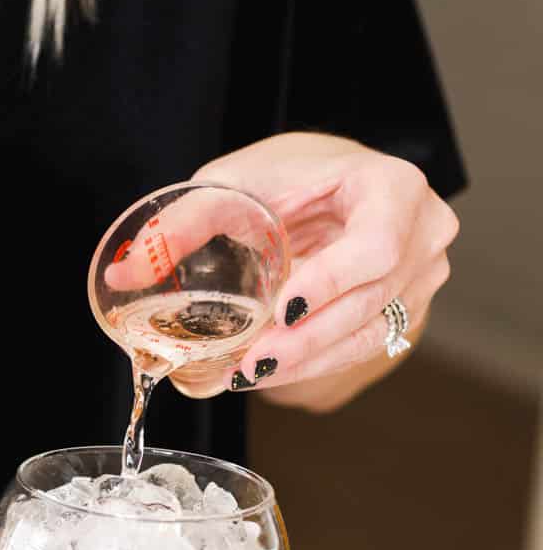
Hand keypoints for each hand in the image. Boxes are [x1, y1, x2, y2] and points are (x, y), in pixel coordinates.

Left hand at [177, 133, 457, 402]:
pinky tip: (267, 373)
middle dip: (305, 340)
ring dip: (305, 361)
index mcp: (394, 187)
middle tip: (248, 365)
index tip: (281, 312)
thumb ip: (182, 224)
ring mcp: (422, 275)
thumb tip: (124, 274)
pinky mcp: (406, 307)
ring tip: (245, 376)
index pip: (374, 246)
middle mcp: (423, 232)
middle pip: (369, 301)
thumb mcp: (233, 183)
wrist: (332, 181)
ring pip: (367, 334)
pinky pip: (363, 345)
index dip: (330, 284)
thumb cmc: (290, 173)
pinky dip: (314, 362)